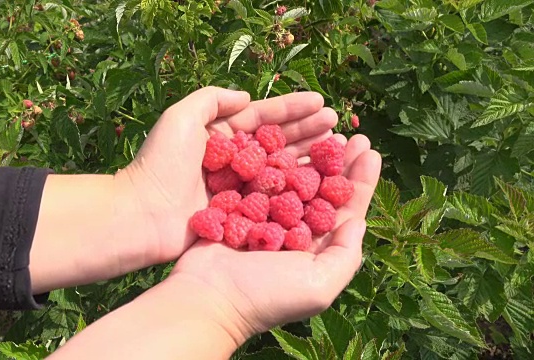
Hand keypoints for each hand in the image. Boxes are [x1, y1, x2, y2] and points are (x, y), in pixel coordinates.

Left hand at [30, 86, 337, 293]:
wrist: (141, 216)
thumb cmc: (160, 164)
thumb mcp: (180, 118)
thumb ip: (212, 100)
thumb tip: (246, 97)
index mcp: (219, 136)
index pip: (263, 118)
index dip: (293, 110)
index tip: (322, 103)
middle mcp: (233, 162)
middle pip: (278, 143)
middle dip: (309, 133)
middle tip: (340, 126)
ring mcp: (239, 190)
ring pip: (281, 171)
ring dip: (310, 160)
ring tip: (339, 150)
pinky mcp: (241, 216)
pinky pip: (275, 201)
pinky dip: (298, 193)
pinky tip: (323, 186)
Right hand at [168, 134, 381, 342]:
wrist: (207, 296)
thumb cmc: (266, 296)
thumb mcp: (319, 286)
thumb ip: (346, 256)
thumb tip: (359, 222)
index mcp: (316, 250)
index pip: (346, 211)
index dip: (360, 182)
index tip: (372, 153)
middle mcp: (295, 231)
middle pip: (323, 190)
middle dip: (339, 162)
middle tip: (353, 135)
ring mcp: (267, 218)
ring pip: (294, 180)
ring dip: (310, 156)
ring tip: (324, 130)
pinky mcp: (241, 207)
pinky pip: (262, 179)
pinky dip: (275, 159)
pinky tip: (285, 138)